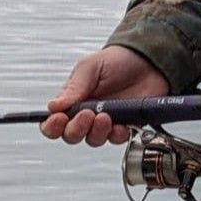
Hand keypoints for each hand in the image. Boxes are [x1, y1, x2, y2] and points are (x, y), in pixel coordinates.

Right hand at [40, 45, 169, 146]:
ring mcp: (106, 122)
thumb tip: (53, 106)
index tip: (58, 119)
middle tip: (87, 115)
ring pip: (93, 140)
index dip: (52, 126)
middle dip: (76, 129)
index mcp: (73, 100)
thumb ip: (73, 88)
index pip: (54, 122)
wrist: (148, 61)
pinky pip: (116, 139)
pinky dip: (117, 134)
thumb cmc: (116, 61)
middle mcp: (87, 114)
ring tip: (105, 117)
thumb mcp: (90, 67)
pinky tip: (120, 124)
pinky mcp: (125, 126)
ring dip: (97, 132)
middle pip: (71, 135)